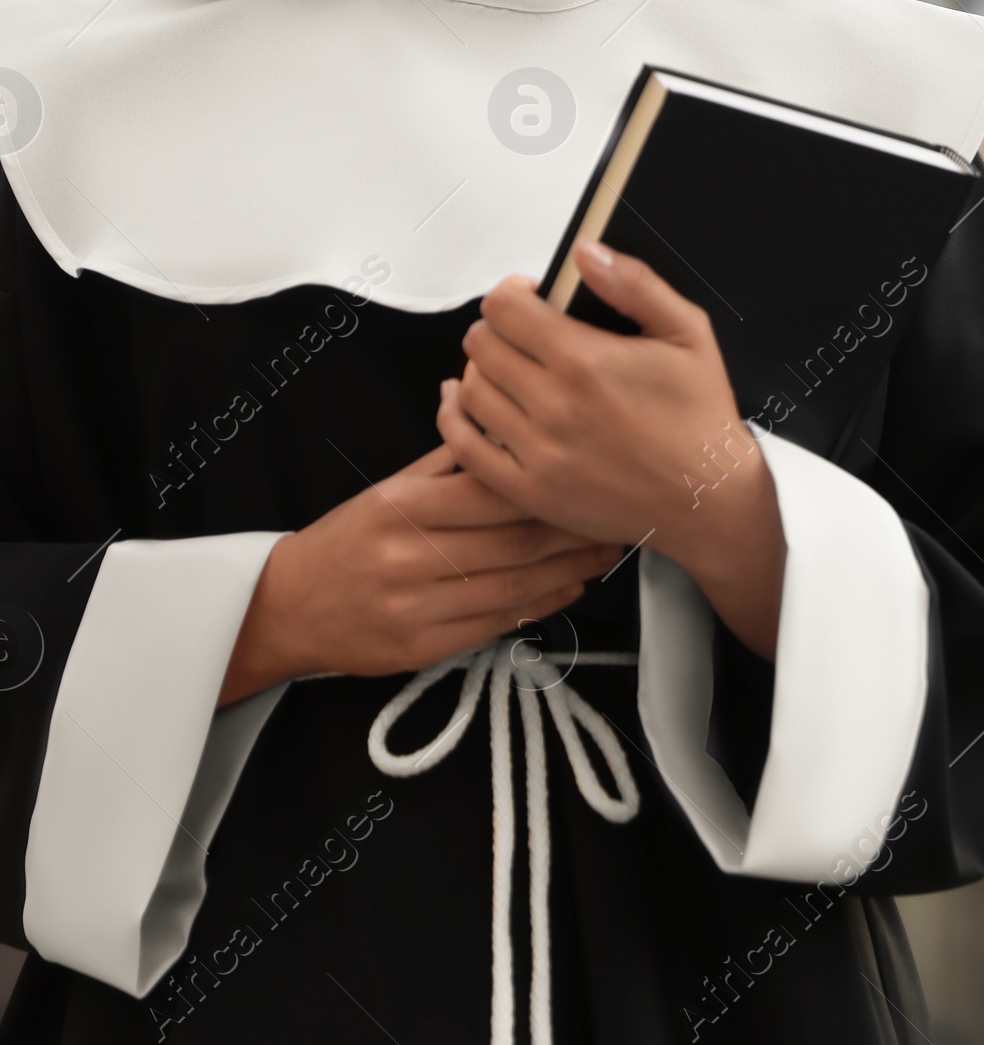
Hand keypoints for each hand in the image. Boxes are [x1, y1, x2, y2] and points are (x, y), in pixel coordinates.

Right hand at [218, 442, 615, 705]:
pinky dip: (539, 605)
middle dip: (572, 529)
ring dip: (569, 569)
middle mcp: (410, 555)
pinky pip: (495, 623)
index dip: (549, 484)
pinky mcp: (422, 647)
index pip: (493, 490)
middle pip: (513, 540)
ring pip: (512, 584)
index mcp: (403, 504)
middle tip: (616, 515)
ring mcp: (416, 605)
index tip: (591, 474)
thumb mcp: (390, 487)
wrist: (289, 607)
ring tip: (605, 551)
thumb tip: (499, 413)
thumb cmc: (348, 538)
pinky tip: (569, 588)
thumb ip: (450, 459)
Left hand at [437, 241, 786, 658]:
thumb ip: (635, 284)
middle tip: (521, 332)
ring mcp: (538, 452)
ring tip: (507, 366)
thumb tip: (586, 252)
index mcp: (586, 361)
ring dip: (481, 369)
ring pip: (471, 391)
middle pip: (482, 344)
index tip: (529, 296)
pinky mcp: (530, 490)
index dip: (512, 291)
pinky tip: (464, 402)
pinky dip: (456, 418)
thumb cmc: (700, 416)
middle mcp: (554, 406)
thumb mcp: (688, 332)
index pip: (505, 308)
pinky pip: (466, 448)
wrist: (707, 499)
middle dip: (497, 327)